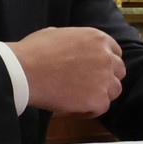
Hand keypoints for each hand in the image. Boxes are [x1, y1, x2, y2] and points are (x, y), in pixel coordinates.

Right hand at [10, 26, 125, 116]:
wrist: (23, 71)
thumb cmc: (34, 51)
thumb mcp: (57, 33)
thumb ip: (74, 40)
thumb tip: (71, 45)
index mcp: (98, 38)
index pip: (115, 53)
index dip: (106, 63)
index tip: (96, 70)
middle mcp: (106, 57)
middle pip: (118, 72)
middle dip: (106, 78)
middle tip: (88, 85)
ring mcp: (104, 79)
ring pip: (114, 91)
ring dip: (100, 94)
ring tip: (80, 97)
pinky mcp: (98, 99)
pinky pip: (102, 108)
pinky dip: (90, 110)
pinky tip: (76, 109)